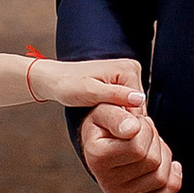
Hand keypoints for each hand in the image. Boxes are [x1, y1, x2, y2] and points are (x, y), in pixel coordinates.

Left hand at [32, 53, 146, 116]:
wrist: (54, 79)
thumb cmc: (68, 85)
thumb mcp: (90, 92)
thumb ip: (115, 95)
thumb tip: (139, 100)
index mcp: (129, 69)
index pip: (139, 106)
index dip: (125, 120)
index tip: (106, 124)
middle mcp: (132, 68)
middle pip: (137, 106)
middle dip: (122, 117)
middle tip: (101, 118)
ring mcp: (128, 75)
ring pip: (132, 107)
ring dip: (119, 115)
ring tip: (100, 113)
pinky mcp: (123, 82)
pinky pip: (127, 104)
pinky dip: (117, 111)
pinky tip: (103, 111)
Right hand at [78, 102, 182, 192]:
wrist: (100, 139)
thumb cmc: (104, 123)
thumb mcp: (104, 109)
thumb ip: (116, 116)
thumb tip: (131, 129)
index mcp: (96, 158)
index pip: (138, 147)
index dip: (145, 128)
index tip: (135, 121)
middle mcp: (106, 181)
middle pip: (152, 161)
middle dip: (154, 139)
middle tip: (142, 131)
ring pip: (161, 177)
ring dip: (163, 155)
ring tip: (148, 143)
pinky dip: (173, 181)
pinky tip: (171, 165)